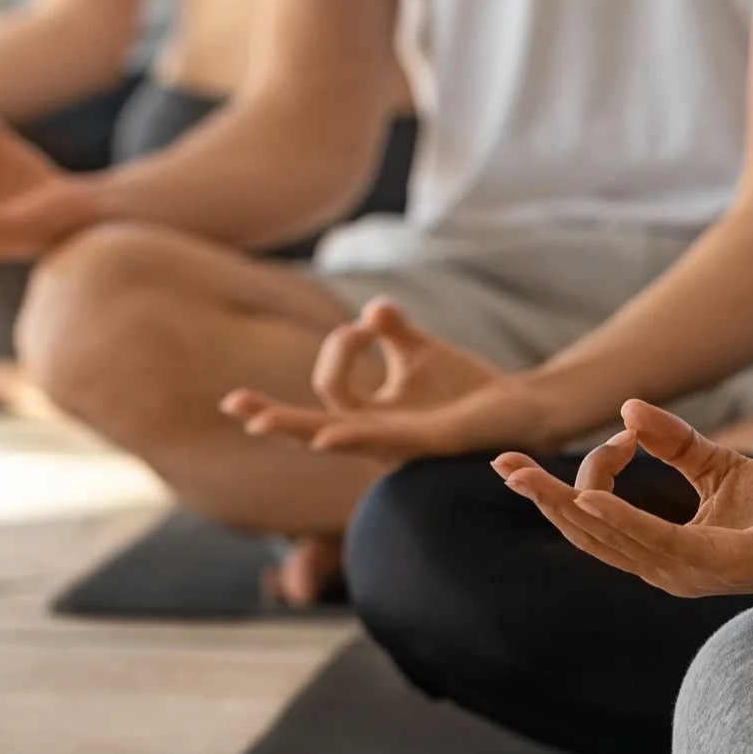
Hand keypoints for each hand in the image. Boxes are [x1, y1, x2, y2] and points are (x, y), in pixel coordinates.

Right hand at [221, 299, 553, 461]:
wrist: (520, 410)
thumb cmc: (466, 390)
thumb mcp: (420, 353)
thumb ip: (393, 333)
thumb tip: (372, 309)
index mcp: (371, 416)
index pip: (329, 389)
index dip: (339, 348)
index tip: (369, 324)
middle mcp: (377, 436)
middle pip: (310, 428)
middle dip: (272, 415)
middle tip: (232, 405)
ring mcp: (400, 444)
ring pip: (338, 439)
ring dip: (300, 429)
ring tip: (262, 422)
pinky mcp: (429, 444)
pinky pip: (383, 442)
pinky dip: (353, 435)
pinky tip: (330, 434)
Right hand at [495, 399, 752, 598]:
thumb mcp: (722, 468)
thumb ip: (675, 443)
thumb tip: (627, 409)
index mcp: (665, 552)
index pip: (603, 516)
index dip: (596, 470)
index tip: (624, 432)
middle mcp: (669, 570)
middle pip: (588, 536)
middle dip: (543, 500)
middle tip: (503, 464)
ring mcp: (694, 571)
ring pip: (611, 541)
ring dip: (566, 508)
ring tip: (529, 478)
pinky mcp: (723, 563)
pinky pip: (658, 542)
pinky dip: (619, 520)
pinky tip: (588, 499)